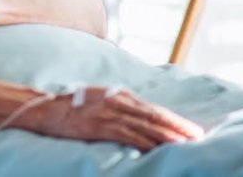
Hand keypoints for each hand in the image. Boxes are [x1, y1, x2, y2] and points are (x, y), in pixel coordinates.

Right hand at [31, 87, 205, 151]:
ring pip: (145, 125)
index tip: (192, 129)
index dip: (175, 119)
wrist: (44, 108)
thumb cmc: (70, 106)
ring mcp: (109, 113)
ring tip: (185, 144)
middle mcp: (118, 101)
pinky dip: (144, 141)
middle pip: (155, 115)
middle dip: (178, 126)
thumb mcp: (100, 100)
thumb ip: (120, 106)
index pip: (154, 108)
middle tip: (198, 136)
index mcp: (120, 94)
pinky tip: (156, 148)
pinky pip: (127, 134)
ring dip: (167, 135)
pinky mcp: (100, 126)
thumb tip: (140, 118)